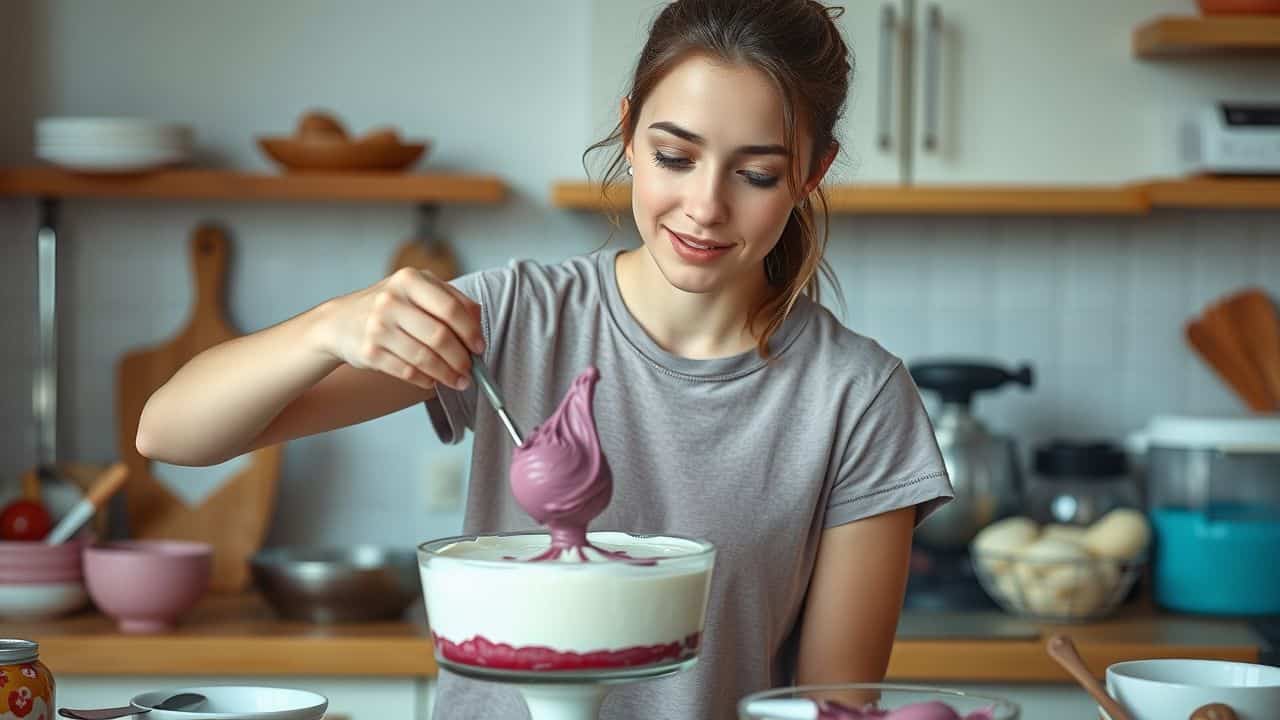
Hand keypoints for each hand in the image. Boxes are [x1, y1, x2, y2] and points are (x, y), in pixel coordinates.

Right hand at [320, 267, 483, 390]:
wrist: (340, 321)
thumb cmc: (389, 305)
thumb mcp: (416, 290)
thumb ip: (449, 299)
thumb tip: (478, 324)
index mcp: (410, 280)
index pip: (451, 308)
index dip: (470, 332)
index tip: (480, 347)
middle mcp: (392, 300)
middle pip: (440, 336)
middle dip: (461, 358)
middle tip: (470, 370)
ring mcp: (379, 327)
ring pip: (425, 358)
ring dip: (447, 374)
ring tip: (458, 381)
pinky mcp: (370, 352)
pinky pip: (407, 372)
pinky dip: (426, 380)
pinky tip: (433, 381)